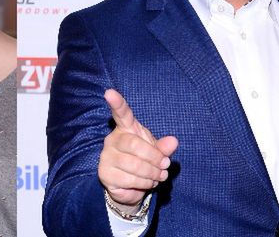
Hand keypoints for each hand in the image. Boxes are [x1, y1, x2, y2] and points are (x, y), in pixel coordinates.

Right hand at [98, 89, 178, 211]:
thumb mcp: (157, 152)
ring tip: (158, 176)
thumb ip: (164, 147)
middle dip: (154, 158)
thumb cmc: (144, 161)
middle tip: (165, 166)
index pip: (121, 113)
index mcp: (126, 128)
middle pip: (133, 144)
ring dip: (151, 173)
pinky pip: (128, 179)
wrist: (132, 186)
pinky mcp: (105, 173)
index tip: (109, 92)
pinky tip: (147, 183)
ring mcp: (106, 156)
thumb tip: (173, 141)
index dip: (116, 103)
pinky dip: (144, 183)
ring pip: (133, 164)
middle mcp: (113, 139)